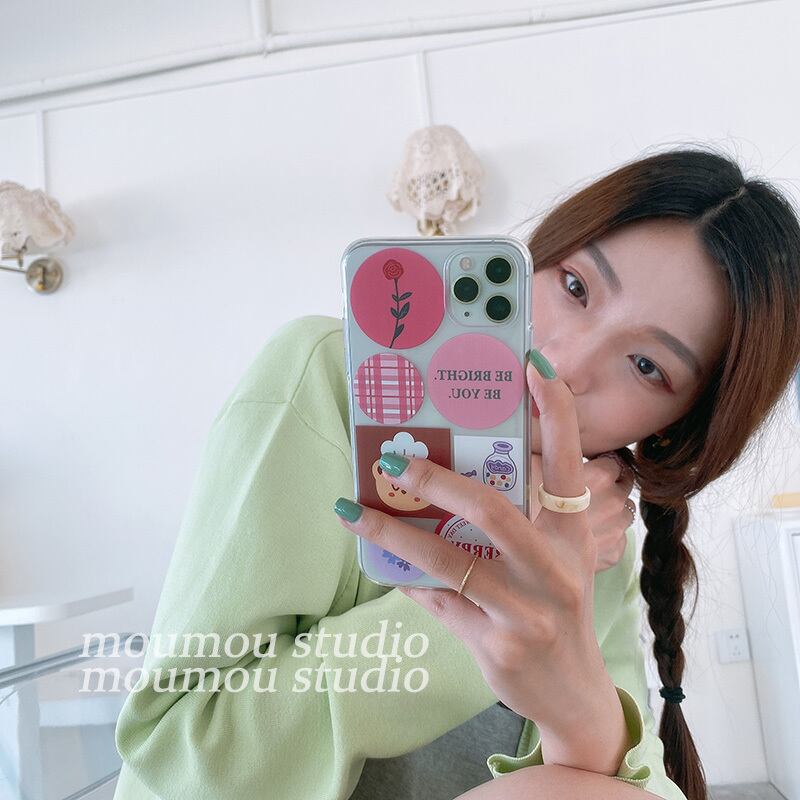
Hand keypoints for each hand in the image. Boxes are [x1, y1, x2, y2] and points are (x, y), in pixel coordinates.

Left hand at [332, 355, 619, 738]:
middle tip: (392, 459)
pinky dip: (405, 577)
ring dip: (393, 531)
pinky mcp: (498, 644)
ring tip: (353, 507)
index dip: (556, 413)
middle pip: (493, 510)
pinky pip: (436, 601)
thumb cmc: (555, 612)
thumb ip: (514, 525)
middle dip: (437, 479)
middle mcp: (556, 570)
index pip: (570, 465)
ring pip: (448, 560)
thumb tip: (445, 484)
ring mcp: (528, 611)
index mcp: (572, 538)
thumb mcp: (552, 563)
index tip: (532, 366)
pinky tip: (378, 559)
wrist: (573, 696)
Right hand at [529, 451, 634, 572]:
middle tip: (585, 487)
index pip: (616, 460)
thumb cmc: (520, 507)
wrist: (524, 561)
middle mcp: (613, 503)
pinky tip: (584, 533)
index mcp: (600, 477)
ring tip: (585, 511)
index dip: (602, 460)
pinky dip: (605, 534)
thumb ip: (542, 443)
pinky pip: (618, 537)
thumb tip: (536, 421)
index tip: (590, 463)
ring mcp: (615, 531)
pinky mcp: (611, 554)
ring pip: (624, 511)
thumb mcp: (527, 464)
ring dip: (610, 508)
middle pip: (624, 484)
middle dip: (609, 483)